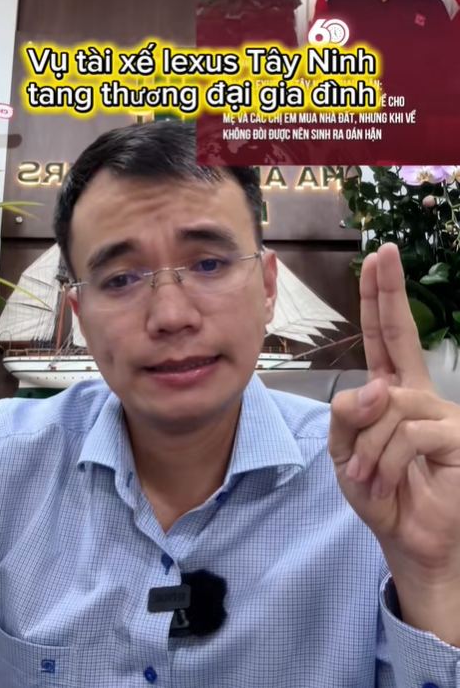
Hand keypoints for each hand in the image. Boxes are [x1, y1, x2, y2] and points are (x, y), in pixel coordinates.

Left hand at [328, 243, 459, 642]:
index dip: (379, 299)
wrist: (406, 539)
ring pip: (389, 405)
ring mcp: (442, 412)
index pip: (383, 337)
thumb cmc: (378, 492)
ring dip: (366, 446)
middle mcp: (419, 394)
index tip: (378, 259)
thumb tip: (375, 386)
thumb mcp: (345, 453)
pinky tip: (383, 483)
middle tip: (383, 254)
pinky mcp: (457, 436)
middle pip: (401, 334)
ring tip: (365, 478)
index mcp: (392, 391)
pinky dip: (384, 461)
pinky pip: (408, 433)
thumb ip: (347, 416)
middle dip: (388, 292)